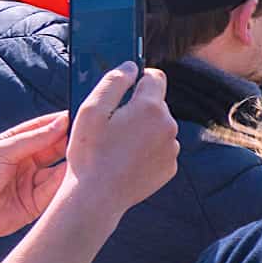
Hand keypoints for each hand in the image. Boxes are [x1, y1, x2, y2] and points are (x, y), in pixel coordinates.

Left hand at [0, 112, 71, 247]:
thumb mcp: (0, 151)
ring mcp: (31, 182)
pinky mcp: (37, 203)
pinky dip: (65, 183)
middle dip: (69, 142)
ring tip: (82, 156)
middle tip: (85, 138)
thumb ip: (33, 138)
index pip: (41, 129)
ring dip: (70, 163)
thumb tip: (61, 123)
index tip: (78, 118)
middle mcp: (24, 162)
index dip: (59, 123)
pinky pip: (56, 191)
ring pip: (59, 169)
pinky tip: (72, 175)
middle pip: (54, 148)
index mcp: (12, 145)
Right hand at [56, 65, 178, 220]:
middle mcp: (168, 125)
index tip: (126, 87)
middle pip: (156, 104)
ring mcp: (171, 148)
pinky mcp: (170, 167)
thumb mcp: (91, 110)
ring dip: (142, 130)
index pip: (155, 77)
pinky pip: (160, 149)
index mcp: (150, 108)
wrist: (97, 197)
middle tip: (112, 125)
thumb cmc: (89, 153)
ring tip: (116, 146)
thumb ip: (113, 82)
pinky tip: (125, 160)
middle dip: (137, 108)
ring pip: (158, 127)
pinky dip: (146, 150)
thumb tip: (131, 66)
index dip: (139, 79)